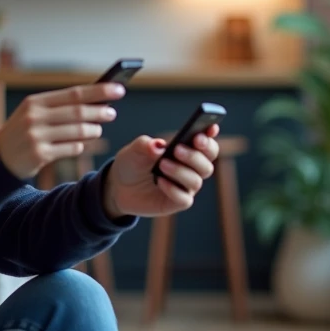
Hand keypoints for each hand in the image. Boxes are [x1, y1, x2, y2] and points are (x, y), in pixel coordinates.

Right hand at [0, 83, 124, 179]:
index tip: (118, 90)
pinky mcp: (39, 155)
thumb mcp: (34, 113)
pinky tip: (80, 145)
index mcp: (35, 102)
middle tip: (112, 113)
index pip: (74, 93)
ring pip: (77, 132)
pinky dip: (80, 146)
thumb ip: (60, 107)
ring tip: (97, 130)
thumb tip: (95, 102)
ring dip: (93, 131)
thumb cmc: (23, 132)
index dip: (99, 91)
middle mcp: (35, 117)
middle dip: (99, 112)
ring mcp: (36, 136)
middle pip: (78, 112)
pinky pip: (71, 149)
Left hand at [103, 125, 219, 218]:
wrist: (118, 185)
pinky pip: (184, 199)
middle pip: (207, 163)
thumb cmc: (133, 163)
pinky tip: (160, 181)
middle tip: (177, 149)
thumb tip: (159, 146)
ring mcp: (185, 187)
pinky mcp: (177, 203)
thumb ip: (146, 145)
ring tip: (162, 164)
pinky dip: (173, 190)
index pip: (206, 144)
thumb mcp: (135, 150)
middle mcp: (191, 169)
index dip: (211, 136)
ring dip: (180, 171)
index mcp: (187, 150)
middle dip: (195, 155)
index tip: (211, 128)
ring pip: (196, 181)